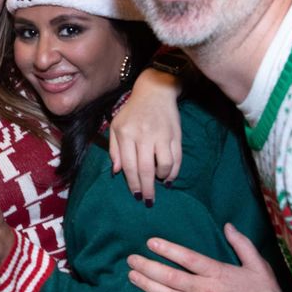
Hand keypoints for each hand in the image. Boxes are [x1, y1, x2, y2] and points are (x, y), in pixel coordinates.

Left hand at [108, 67, 181, 203]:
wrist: (156, 91)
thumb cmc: (132, 111)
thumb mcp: (116, 126)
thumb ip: (114, 149)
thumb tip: (117, 172)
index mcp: (126, 134)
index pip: (129, 165)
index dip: (133, 183)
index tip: (136, 195)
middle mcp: (144, 135)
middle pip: (146, 168)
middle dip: (148, 188)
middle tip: (149, 200)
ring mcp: (162, 135)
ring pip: (165, 165)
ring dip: (162, 178)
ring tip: (160, 182)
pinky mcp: (176, 135)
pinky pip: (177, 158)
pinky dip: (174, 171)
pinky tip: (169, 177)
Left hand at [126, 223, 291, 291]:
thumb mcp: (259, 266)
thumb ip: (242, 244)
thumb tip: (228, 226)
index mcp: (219, 273)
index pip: (188, 258)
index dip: (167, 249)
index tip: (150, 242)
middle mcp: (206, 291)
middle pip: (171, 277)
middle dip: (148, 267)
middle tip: (131, 259)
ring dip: (148, 285)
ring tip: (132, 276)